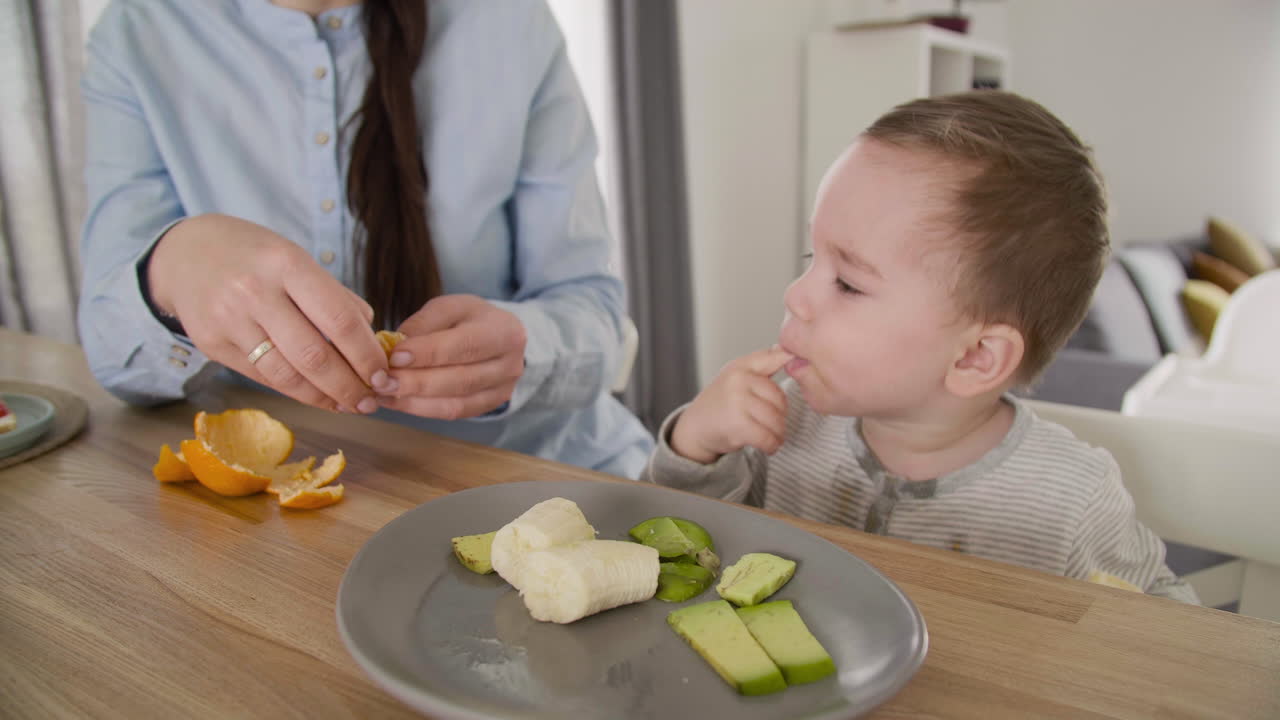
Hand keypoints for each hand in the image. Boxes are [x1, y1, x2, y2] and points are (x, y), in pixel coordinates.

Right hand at [148, 214, 390, 412]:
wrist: (184, 254)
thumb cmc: (254, 256)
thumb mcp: (296, 258)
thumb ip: (334, 296)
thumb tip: (372, 339)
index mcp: (286, 263)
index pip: (338, 319)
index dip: (366, 354)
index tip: (384, 373)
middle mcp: (254, 291)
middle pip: (313, 355)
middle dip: (349, 385)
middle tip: (371, 400)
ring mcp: (228, 320)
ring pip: (286, 374)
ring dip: (323, 397)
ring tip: (348, 404)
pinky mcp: (211, 344)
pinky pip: (262, 377)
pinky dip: (295, 391)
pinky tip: (316, 397)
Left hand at [377, 294, 526, 418]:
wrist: (498, 337)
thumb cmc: (470, 318)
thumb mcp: (450, 307)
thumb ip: (424, 323)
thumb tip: (394, 346)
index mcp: (504, 331)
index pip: (465, 345)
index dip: (428, 353)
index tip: (394, 356)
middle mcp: (510, 364)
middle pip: (461, 379)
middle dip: (416, 382)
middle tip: (382, 381)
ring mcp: (503, 390)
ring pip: (456, 402)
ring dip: (415, 400)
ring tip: (383, 394)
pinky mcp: (490, 406)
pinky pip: (453, 413)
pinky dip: (421, 409)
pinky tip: (397, 401)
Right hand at [670, 346, 792, 463]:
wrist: (694, 428)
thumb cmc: (720, 402)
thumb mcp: (736, 376)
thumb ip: (762, 364)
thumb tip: (787, 351)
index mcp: (741, 366)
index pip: (774, 358)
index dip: (789, 358)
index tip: (806, 364)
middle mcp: (738, 380)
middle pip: (780, 399)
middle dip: (781, 416)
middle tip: (772, 424)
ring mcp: (737, 401)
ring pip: (776, 420)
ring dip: (779, 434)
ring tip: (772, 436)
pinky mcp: (738, 425)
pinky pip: (768, 437)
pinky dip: (772, 445)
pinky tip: (769, 446)